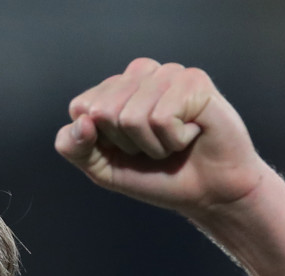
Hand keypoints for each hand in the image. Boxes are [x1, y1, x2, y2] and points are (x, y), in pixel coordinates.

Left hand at [55, 58, 268, 215]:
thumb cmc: (159, 177)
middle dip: (126, 144)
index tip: (127, 150)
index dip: (100, 141)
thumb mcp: (104, 169)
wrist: (208, 193)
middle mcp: (140, 74)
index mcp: (115, 88)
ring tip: (173, 142)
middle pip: (103, 111)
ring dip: (153, 145)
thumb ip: (75, 148)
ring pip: (132, 116)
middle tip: (154, 147)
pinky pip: (161, 118)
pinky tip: (191, 135)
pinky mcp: (194, 80)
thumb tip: (81, 121)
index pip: (80, 107)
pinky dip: (173, 140)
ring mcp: (168, 73)